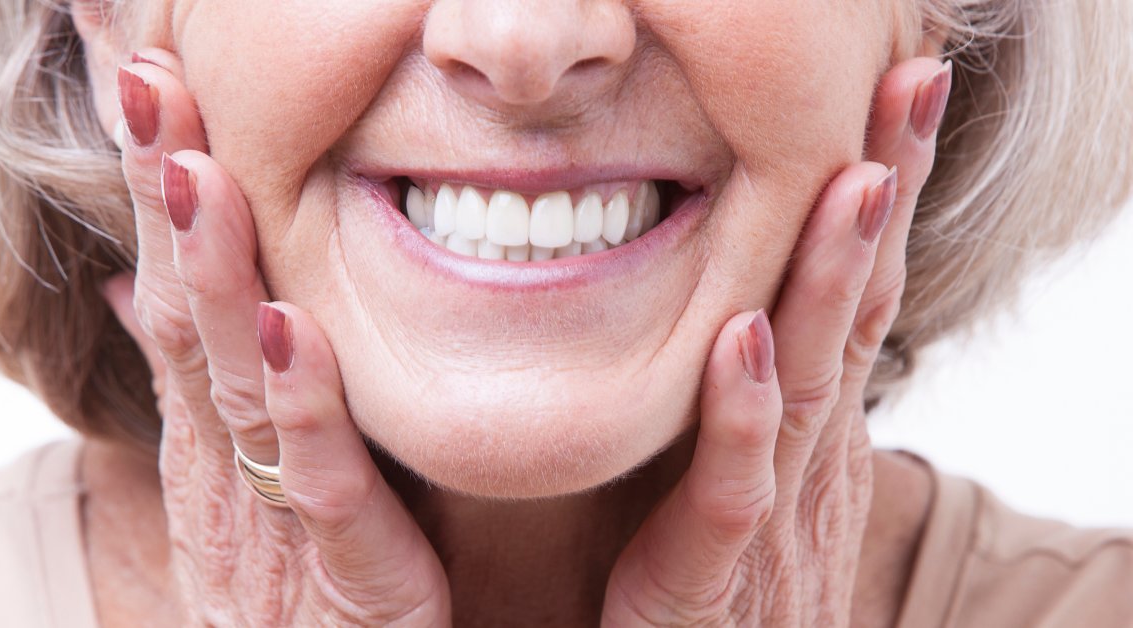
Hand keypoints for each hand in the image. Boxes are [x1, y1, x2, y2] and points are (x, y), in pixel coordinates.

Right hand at [102, 50, 449, 625]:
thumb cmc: (294, 593)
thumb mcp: (243, 484)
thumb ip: (206, 390)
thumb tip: (143, 291)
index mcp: (211, 440)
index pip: (176, 295)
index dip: (160, 193)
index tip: (149, 83)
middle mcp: (227, 469)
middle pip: (188, 317)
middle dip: (168, 198)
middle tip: (148, 80)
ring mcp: (275, 519)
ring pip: (238, 383)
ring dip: (214, 273)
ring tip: (194, 173)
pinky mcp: (345, 573)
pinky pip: (321, 481)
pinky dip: (304, 403)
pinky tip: (290, 326)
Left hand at [601, 57, 950, 625]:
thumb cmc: (715, 588)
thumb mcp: (747, 474)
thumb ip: (753, 399)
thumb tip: (753, 307)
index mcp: (810, 428)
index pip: (854, 291)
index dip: (878, 194)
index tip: (893, 93)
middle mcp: (807, 458)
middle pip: (856, 309)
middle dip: (883, 196)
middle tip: (911, 83)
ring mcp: (770, 512)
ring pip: (811, 380)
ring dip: (831, 277)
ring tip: (853, 179)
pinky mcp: (711, 572)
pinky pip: (733, 486)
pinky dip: (743, 412)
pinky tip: (743, 338)